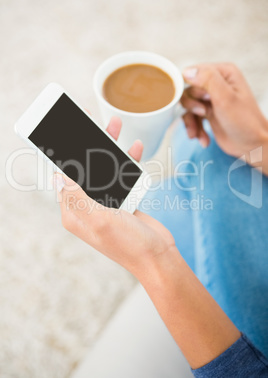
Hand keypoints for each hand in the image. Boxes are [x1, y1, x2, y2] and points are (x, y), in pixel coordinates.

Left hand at [54, 116, 174, 279]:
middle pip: (84, 169)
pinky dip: (127, 161)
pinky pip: (121, 175)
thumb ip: (78, 196)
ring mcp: (105, 203)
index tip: (66, 133)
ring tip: (115, 125)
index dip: (64, 155)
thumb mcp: (99, 219)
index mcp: (74, 213)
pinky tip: (134, 148)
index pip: (63, 178)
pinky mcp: (121, 200)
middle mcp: (86, 207)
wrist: (158, 256)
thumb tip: (58, 176)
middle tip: (92, 121)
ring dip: (110, 148)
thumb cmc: (128, 244)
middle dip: (89, 144)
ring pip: (104, 168)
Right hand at [181, 63, 267, 161]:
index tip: (198, 103)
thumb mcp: (226, 98)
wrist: (251, 145)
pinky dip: (194, 128)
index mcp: (223, 74)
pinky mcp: (207, 112)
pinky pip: (191, 117)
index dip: (190, 88)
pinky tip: (202, 139)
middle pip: (188, 90)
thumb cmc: (244, 121)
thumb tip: (186, 71)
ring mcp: (211, 99)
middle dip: (191, 106)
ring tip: (196, 133)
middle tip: (203, 113)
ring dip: (190, 121)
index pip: (194, 72)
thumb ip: (208, 80)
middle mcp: (216, 84)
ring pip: (187, 106)